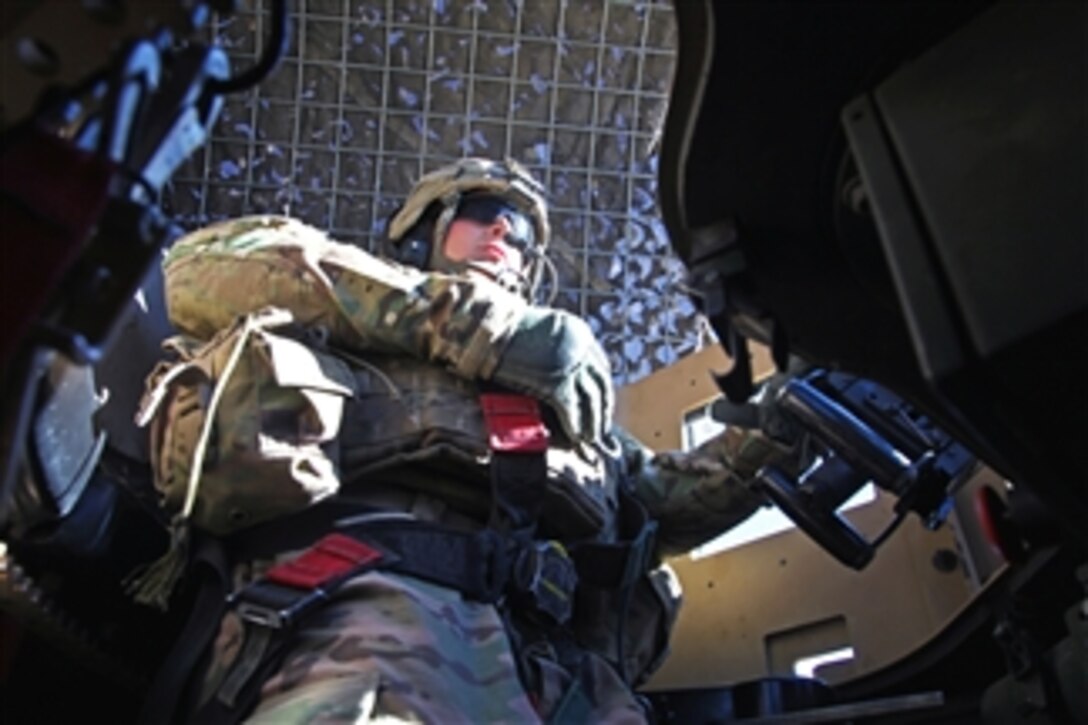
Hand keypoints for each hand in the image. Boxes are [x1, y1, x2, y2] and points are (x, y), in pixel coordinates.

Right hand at [491, 308, 613, 449]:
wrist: (489, 329)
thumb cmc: (507, 330)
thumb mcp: (543, 329)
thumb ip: (558, 346)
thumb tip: (563, 371)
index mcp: (579, 333)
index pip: (600, 365)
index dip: (601, 388)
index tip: (600, 402)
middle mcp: (581, 347)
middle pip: (601, 384)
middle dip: (602, 408)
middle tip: (600, 425)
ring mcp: (571, 365)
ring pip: (591, 400)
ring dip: (592, 422)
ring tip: (589, 436)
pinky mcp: (557, 383)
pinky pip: (571, 410)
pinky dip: (574, 425)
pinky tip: (573, 436)